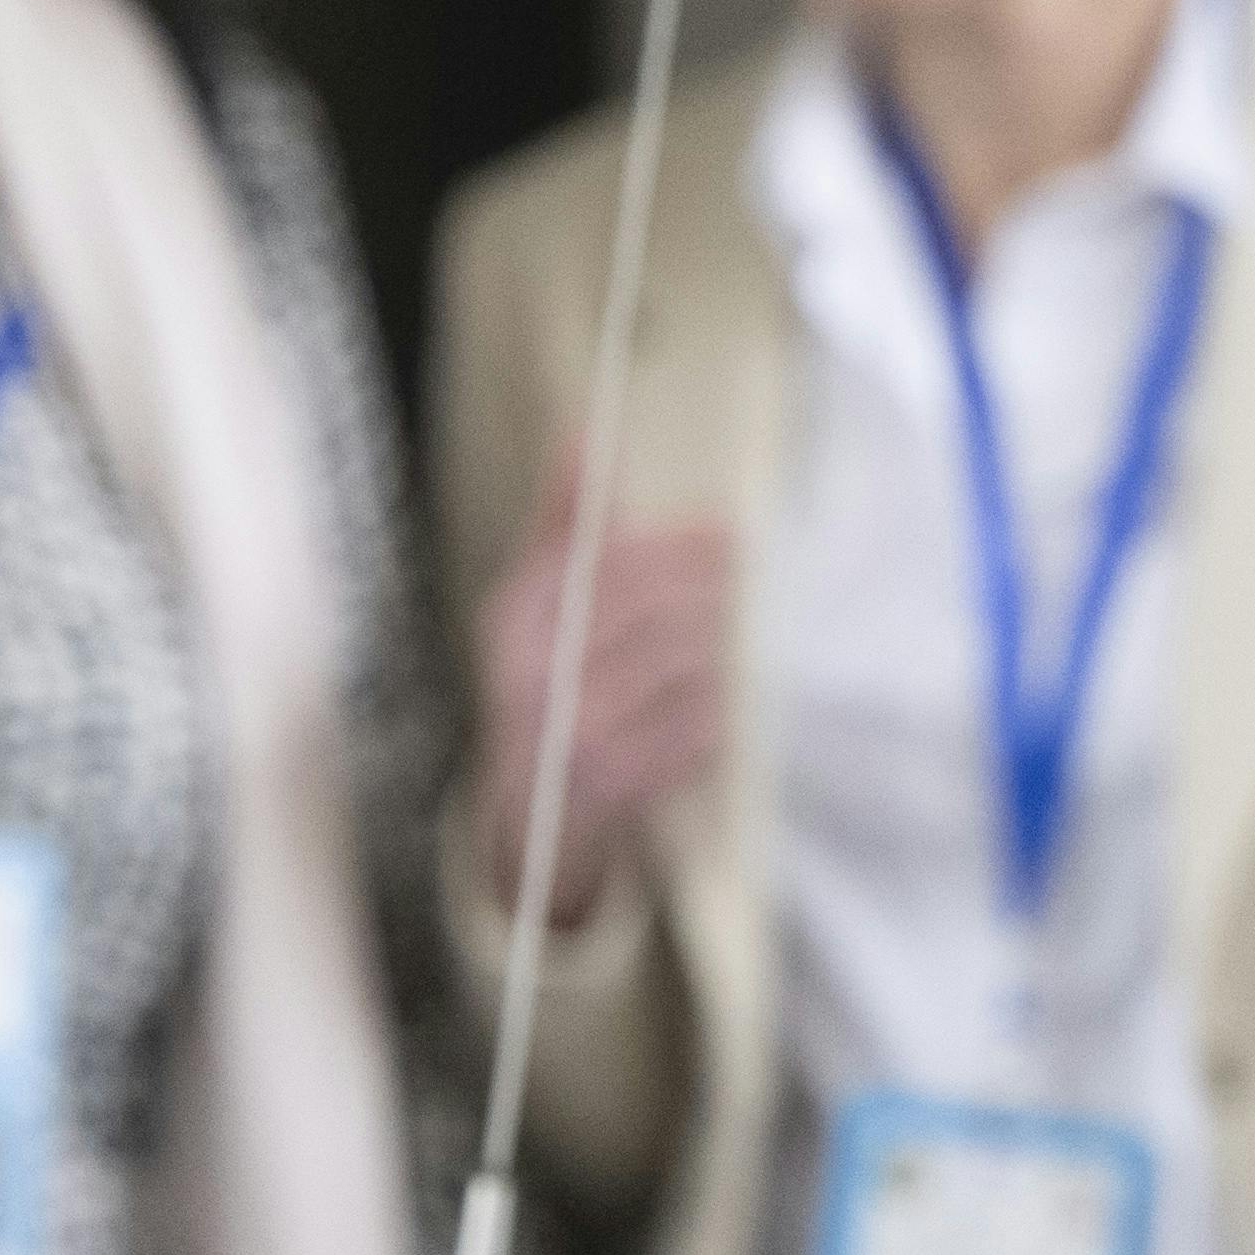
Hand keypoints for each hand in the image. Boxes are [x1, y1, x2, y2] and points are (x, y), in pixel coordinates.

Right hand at [472, 457, 733, 931]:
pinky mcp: (612, 782)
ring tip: (730, 640)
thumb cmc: (548, 688)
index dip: (673, 545)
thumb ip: (564, 525)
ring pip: (681, 667)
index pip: (601, 564)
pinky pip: (693, 730)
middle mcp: (531, 673)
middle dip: (707, 588)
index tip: (724, 529)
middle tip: (743, 576)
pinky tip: (716, 707)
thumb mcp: (537, 606)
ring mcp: (570, 730)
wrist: (532, 820)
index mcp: (511, 620)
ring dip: (718, 650)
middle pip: (650, 610)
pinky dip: (714, 715)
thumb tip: (582, 435)